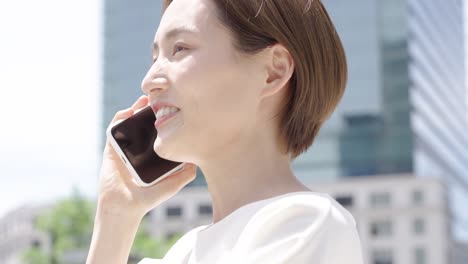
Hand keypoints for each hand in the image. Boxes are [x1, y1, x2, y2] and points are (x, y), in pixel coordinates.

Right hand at [97, 95, 196, 218]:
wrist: (126, 206)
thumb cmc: (148, 197)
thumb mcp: (172, 185)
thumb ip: (185, 174)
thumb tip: (197, 161)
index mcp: (151, 154)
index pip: (158, 133)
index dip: (163, 121)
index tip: (174, 109)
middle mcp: (138, 149)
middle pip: (144, 124)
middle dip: (150, 111)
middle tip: (159, 99)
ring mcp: (124, 148)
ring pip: (129, 123)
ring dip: (135, 110)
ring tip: (144, 100)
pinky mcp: (111, 149)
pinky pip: (113, 130)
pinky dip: (119, 119)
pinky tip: (128, 112)